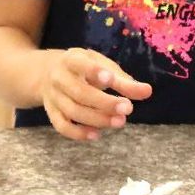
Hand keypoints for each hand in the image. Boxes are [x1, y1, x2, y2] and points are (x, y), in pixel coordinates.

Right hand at [33, 48, 151, 140]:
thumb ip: (124, 81)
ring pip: (72, 111)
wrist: (47, 73)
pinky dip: (78, 133)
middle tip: (127, 109)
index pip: (79, 64)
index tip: (111, 79)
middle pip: (79, 93)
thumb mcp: (102, 66)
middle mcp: (58, 78)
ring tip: (120, 122)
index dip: (94, 71)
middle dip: (104, 103)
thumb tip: (148, 92)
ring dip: (97, 119)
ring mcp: (53, 96)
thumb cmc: (84, 68)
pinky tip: (97, 135)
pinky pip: (62, 126)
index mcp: (71, 59)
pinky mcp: (51, 112)